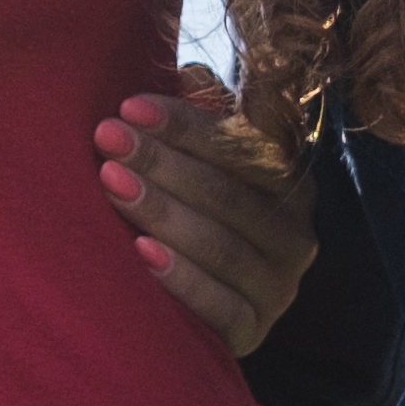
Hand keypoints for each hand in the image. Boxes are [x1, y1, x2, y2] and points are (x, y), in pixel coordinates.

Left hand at [95, 73, 316, 363]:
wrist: (187, 310)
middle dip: (164, 163)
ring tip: (114, 186)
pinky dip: (182, 280)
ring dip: (165, 213)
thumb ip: (199, 119)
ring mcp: (279, 287)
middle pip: (229, 194)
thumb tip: (191, 73)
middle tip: (109, 140)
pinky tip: (141, 255)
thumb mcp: (192, 165)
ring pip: (225, 247)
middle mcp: (294, 234)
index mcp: (288, 182)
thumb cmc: (184, 216)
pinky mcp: (254, 332)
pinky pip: (223, 307)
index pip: (244, 146)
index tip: (128, 107)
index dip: (185, 124)